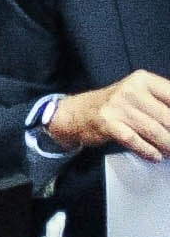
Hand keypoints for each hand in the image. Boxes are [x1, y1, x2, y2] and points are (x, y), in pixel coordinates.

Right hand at [47, 71, 169, 158]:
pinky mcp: (108, 124)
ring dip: (167, 145)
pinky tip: (156, 156)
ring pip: (154, 130)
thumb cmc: (114, 106)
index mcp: (144, 80)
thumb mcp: (138, 94)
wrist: (76, 113)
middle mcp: (132, 90)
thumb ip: (161, 102)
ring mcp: (119, 107)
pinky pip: (135, 140)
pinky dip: (148, 150)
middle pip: (168, 116)